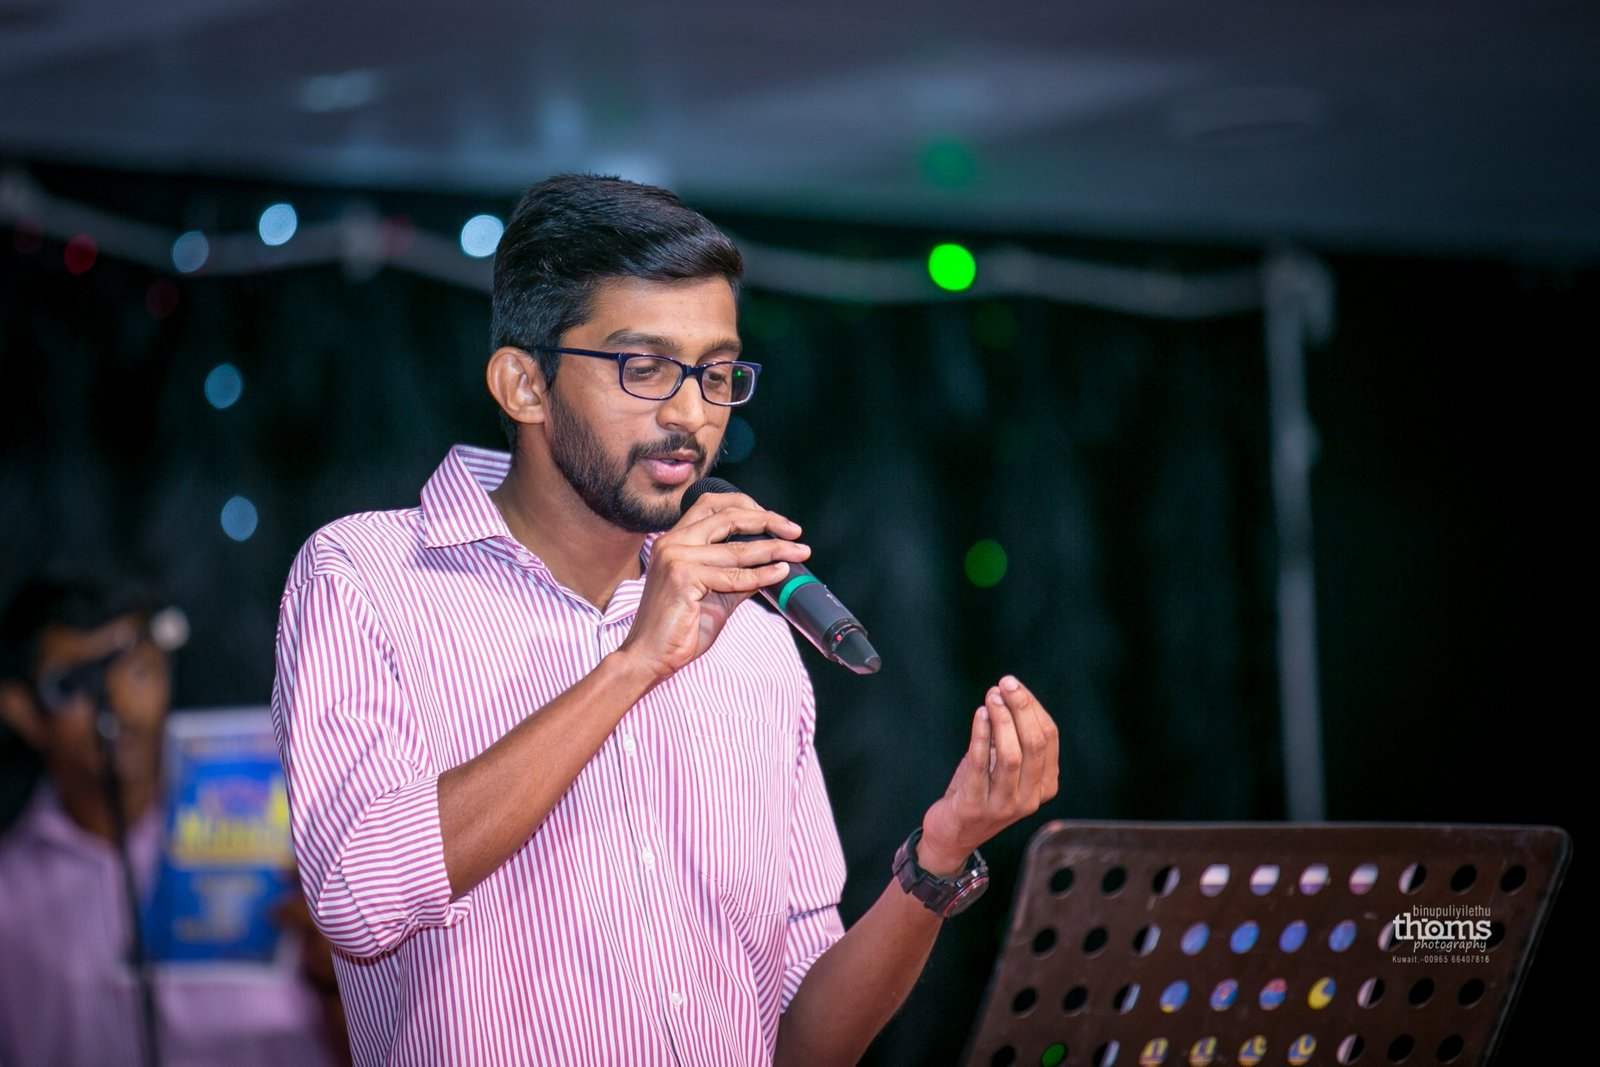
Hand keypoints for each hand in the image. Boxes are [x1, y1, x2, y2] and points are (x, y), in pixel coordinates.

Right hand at [618, 490, 811, 681]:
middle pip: (727, 516)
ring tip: (798, 552)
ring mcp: (675, 558)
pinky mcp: (682, 578)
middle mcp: (672, 543)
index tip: (775, 521)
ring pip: (736, 548)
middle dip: (767, 520)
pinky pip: (733, 575)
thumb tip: (775, 564)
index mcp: (674, 540)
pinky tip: (781, 573)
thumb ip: (739, 575)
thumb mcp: (715, 594)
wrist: (650, 657)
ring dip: (774, 549)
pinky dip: (762, 574)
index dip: (747, 506)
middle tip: (795, 531)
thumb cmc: (680, 628)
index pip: (712, 505)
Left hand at [917, 676, 1059, 875]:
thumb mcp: (1001, 766)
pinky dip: (981, 736)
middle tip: (1006, 684)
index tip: (1015, 686)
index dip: (1033, 708)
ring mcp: (1004, 806)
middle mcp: (1030, 799)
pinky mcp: (976, 807)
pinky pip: (981, 765)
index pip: (1049, 739)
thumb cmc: (979, 791)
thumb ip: (1010, 738)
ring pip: (1012, 756)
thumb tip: (1006, 695)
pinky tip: (980, 715)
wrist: (953, 834)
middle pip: (1035, 745)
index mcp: (1044, 786)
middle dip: (1021, 709)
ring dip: (1002, 721)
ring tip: (992, 697)